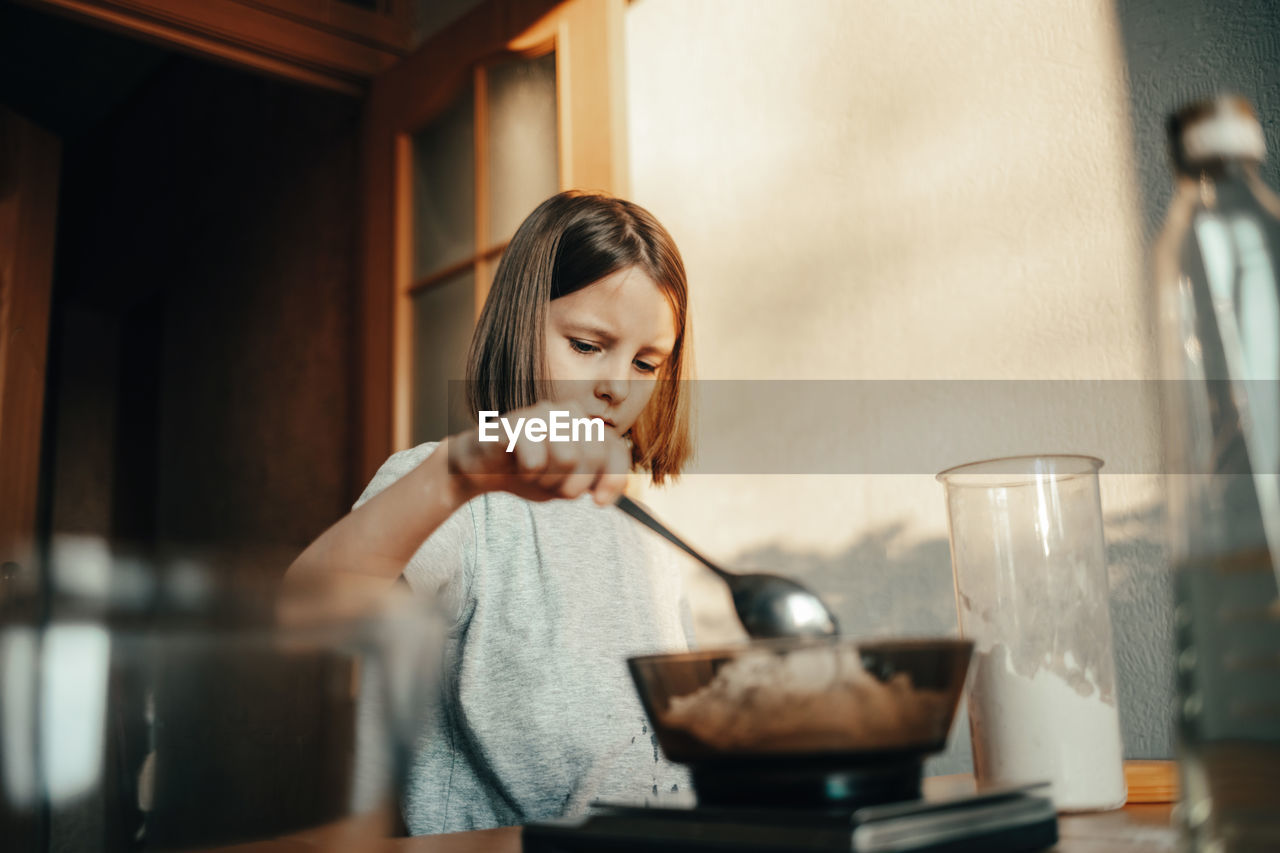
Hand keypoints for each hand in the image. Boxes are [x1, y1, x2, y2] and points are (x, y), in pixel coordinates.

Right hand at [446, 400, 630, 505]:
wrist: (481, 467)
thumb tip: (613, 494)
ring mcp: (541, 413)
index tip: (599, 503)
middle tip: (551, 486)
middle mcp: (568, 413)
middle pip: (593, 457)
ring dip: (549, 480)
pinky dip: (528, 473)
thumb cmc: (527, 471)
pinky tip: (517, 466)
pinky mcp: (515, 423)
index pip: (615, 448)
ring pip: (568, 458)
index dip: (614, 478)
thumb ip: (592, 482)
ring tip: (533, 474)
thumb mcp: (566, 482)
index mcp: (585, 426)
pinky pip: (536, 460)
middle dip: (573, 484)